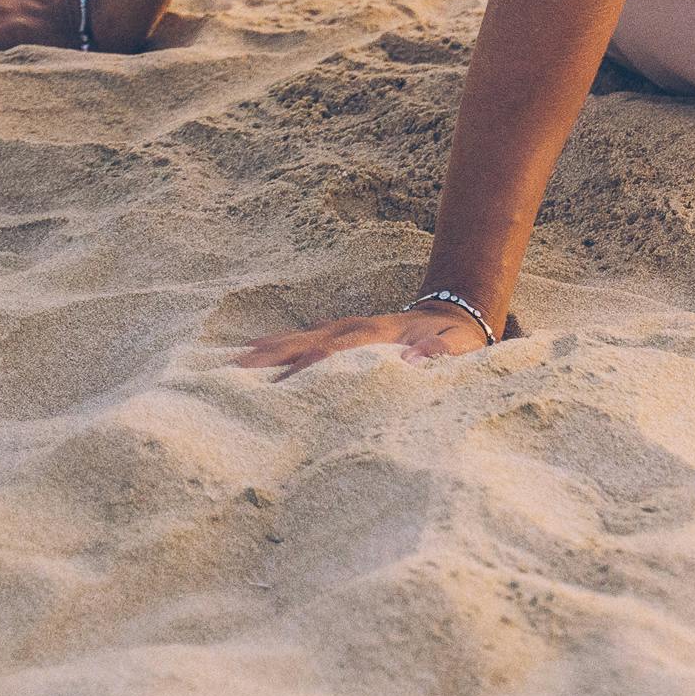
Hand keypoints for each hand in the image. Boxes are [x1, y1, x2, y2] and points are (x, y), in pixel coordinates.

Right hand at [234, 307, 499, 379]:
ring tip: (235, 363)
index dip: (315, 365)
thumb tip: (412, 360)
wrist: (455, 313)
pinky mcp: (342, 333)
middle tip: (238, 372)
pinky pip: (306, 338)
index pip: (342, 350)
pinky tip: (254, 352)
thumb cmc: (457, 341)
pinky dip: (280, 344)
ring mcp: (347, 328)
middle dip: (276, 356)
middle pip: (311, 342)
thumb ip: (440, 352)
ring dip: (271, 349)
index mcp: (381, 334)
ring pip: (303, 338)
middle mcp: (358, 328)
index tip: (285, 382)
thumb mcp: (460, 347)